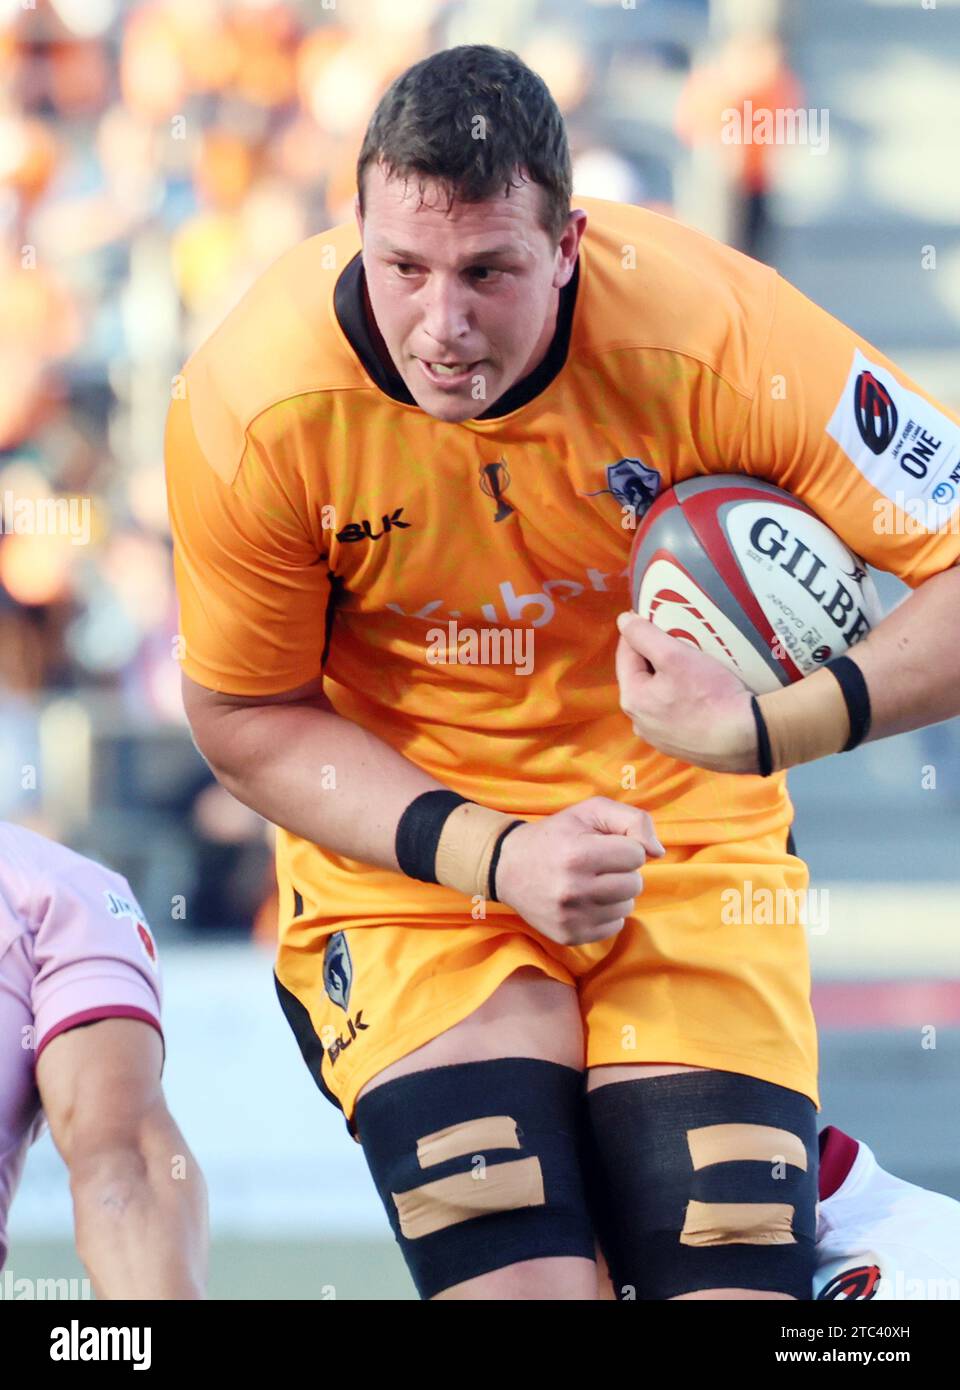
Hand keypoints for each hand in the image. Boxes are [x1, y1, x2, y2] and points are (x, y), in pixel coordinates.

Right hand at [494, 796, 664, 946]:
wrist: (508, 866)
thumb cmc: (556, 835)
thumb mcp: (590, 811)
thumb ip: (632, 820)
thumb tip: (658, 852)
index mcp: (578, 854)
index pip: (636, 854)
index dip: (625, 847)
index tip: (603, 845)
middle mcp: (574, 889)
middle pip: (635, 884)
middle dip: (623, 871)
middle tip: (598, 865)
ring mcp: (571, 917)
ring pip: (627, 907)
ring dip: (617, 893)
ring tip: (592, 882)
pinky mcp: (569, 935)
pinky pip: (614, 927)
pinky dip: (606, 912)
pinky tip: (586, 900)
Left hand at [615, 612, 758, 772]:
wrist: (746, 738)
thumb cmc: (710, 694)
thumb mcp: (675, 655)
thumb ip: (644, 636)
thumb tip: (623, 621)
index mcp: (632, 699)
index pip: (625, 654)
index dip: (637, 632)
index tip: (653, 616)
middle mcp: (639, 722)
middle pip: (641, 677)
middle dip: (654, 656)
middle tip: (677, 639)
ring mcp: (659, 738)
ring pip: (658, 697)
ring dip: (668, 679)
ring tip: (690, 664)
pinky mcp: (680, 747)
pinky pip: (674, 714)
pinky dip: (681, 700)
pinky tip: (700, 693)